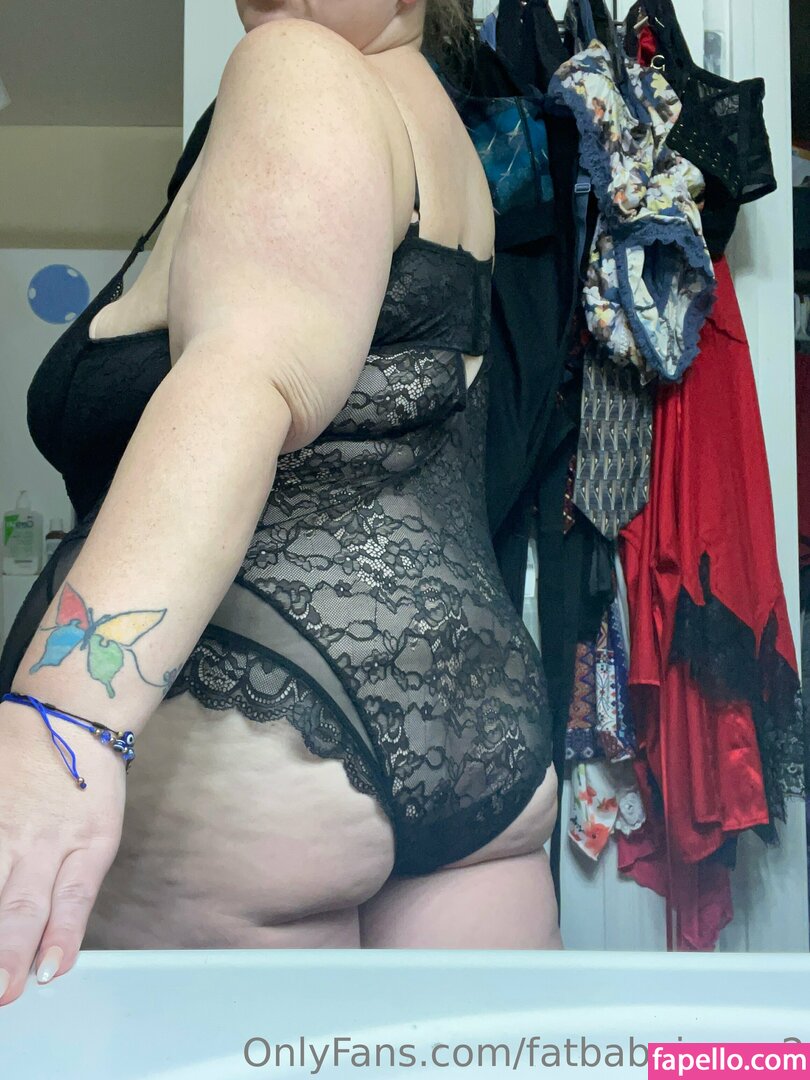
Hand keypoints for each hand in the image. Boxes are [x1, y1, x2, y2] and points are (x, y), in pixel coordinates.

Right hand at [0, 699, 125, 1005]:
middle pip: (22, 901)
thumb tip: (52, 961)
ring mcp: (5, 821)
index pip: (70, 899)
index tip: (41, 976)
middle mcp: (42, 839)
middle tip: (1, 991)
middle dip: (9, 951)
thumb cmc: (88, 785)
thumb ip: (73, 893)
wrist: (67, 717)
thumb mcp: (98, 834)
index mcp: (84, 845)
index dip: (57, 938)